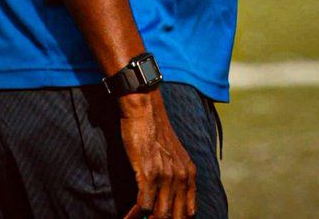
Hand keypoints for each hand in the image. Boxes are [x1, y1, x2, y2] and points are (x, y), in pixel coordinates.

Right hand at [119, 87, 196, 218]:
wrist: (144, 110)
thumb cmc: (155, 130)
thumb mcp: (174, 154)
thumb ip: (176, 176)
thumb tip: (168, 198)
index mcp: (189, 174)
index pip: (189, 212)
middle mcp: (180, 177)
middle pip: (175, 217)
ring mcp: (165, 177)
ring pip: (160, 215)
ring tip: (135, 218)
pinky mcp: (148, 175)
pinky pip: (144, 206)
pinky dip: (135, 214)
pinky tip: (128, 216)